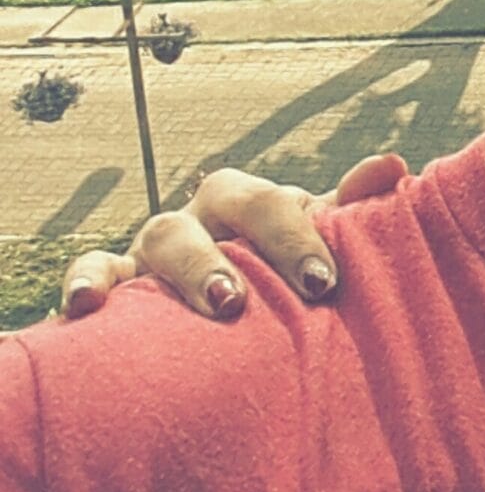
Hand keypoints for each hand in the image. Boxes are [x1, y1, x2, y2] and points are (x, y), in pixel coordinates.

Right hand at [60, 153, 408, 321]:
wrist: (225, 325)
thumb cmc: (278, 280)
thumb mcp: (313, 248)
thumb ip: (350, 213)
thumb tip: (393, 166)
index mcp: (253, 206)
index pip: (273, 201)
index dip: (296, 235)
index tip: (324, 282)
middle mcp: (205, 219)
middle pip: (216, 207)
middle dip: (244, 246)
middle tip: (254, 297)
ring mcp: (155, 250)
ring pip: (161, 235)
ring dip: (186, 266)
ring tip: (217, 301)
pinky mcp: (115, 284)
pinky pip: (93, 272)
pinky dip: (85, 282)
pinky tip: (85, 307)